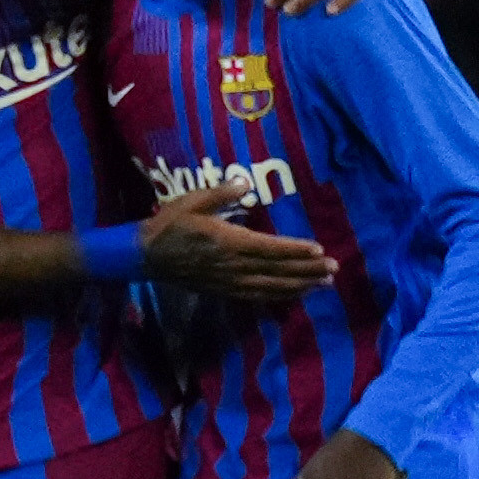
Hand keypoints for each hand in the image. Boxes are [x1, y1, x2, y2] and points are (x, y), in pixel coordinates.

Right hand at [140, 179, 335, 301]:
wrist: (144, 255)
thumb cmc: (169, 224)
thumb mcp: (191, 201)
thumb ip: (220, 194)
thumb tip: (245, 183)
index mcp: (227, 241)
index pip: (269, 248)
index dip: (296, 250)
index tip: (319, 250)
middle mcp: (232, 265)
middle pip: (276, 270)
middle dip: (307, 270)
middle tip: (334, 269)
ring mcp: (228, 281)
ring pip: (271, 286)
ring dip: (299, 285)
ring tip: (324, 284)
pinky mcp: (223, 290)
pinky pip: (257, 296)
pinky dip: (279, 296)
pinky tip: (295, 294)